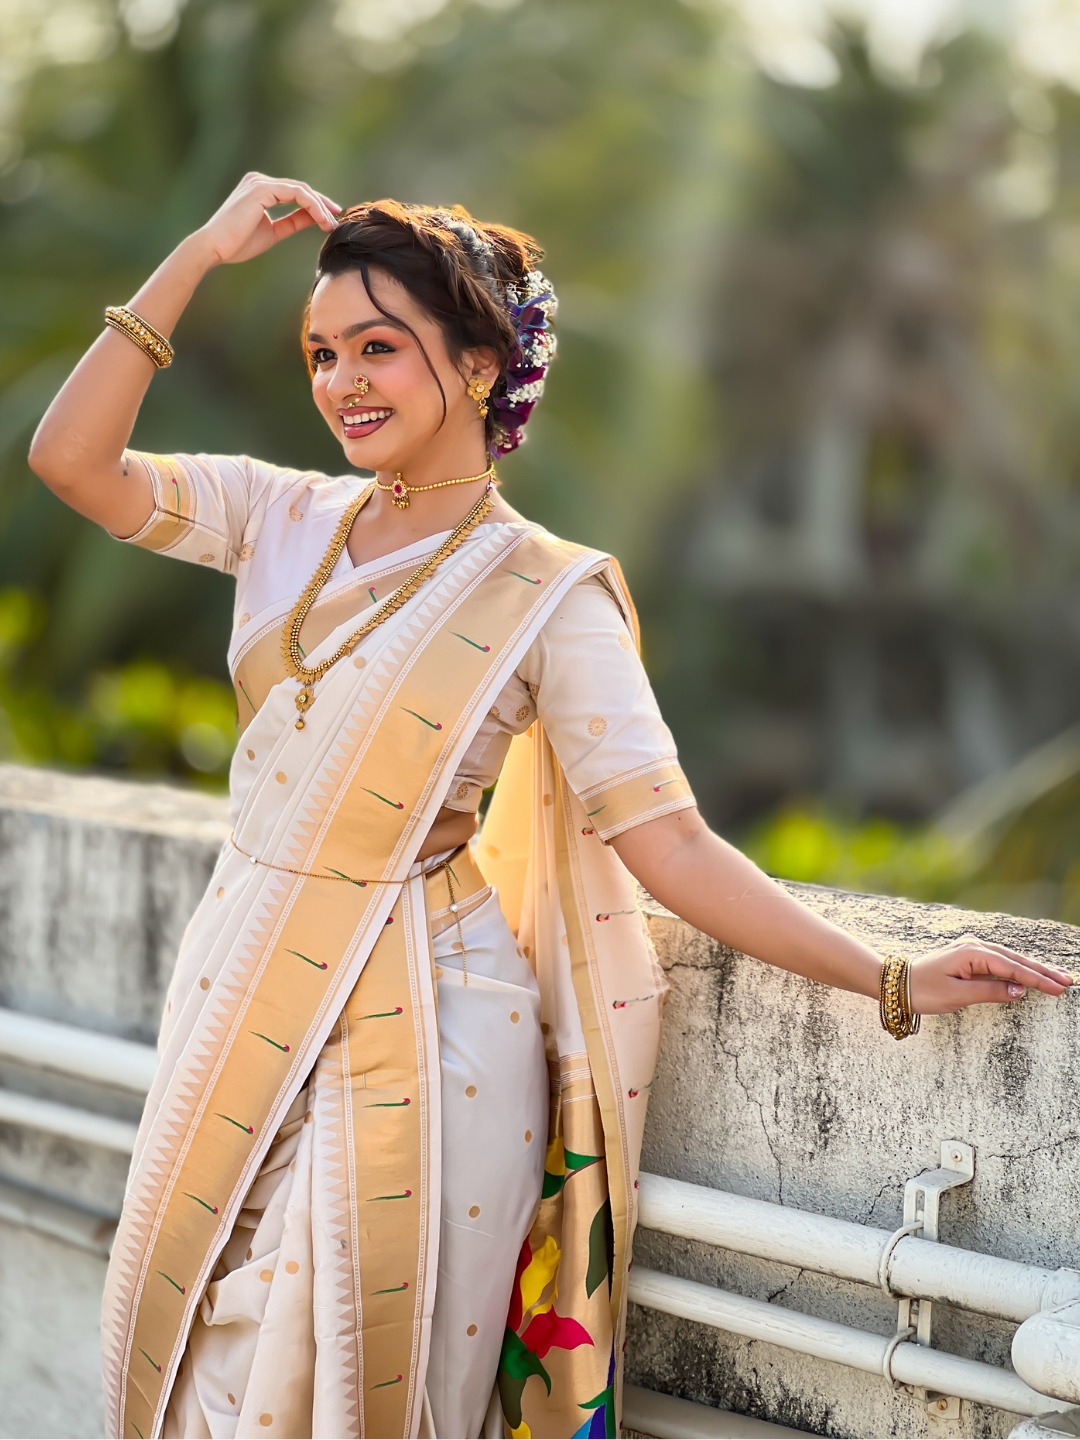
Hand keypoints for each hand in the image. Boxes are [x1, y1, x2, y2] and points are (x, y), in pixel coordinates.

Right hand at [192, 172, 341, 266]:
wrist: (214, 248)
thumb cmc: (237, 244)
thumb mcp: (273, 232)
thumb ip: (293, 222)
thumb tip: (314, 218)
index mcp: (259, 189)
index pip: (294, 193)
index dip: (315, 205)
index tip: (330, 219)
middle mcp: (259, 181)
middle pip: (300, 188)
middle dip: (322, 204)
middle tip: (337, 219)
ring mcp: (260, 182)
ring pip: (301, 190)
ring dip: (320, 206)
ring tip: (331, 223)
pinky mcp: (261, 189)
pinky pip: (296, 194)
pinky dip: (312, 206)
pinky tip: (321, 219)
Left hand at [907, 933, 1073, 1013]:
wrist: (894, 982)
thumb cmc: (922, 990)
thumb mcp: (956, 995)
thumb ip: (989, 991)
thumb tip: (1019, 990)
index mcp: (972, 953)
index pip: (1012, 967)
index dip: (1037, 979)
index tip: (1059, 989)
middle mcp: (973, 947)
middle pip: (1015, 959)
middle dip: (1042, 971)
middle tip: (1068, 982)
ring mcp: (971, 950)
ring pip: (1009, 959)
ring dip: (1032, 969)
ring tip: (1056, 978)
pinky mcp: (968, 958)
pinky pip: (999, 962)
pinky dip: (1017, 968)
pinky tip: (1029, 974)